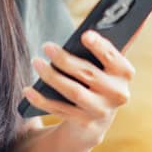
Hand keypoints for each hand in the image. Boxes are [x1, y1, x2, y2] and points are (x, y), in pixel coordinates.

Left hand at [21, 29, 135, 147]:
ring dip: (52, 77)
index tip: (85, 35)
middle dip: (65, 60)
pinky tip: (27, 90)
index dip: (100, 47)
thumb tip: (95, 28)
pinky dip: (42, 100)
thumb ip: (101, 47)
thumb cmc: (96, 77)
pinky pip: (60, 109)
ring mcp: (100, 111)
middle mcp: (117, 94)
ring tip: (36, 62)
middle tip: (46, 46)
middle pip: (88, 74)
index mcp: (124, 74)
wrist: (95, 116)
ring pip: (74, 92)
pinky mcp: (83, 122)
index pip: (114, 58)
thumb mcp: (103, 64)